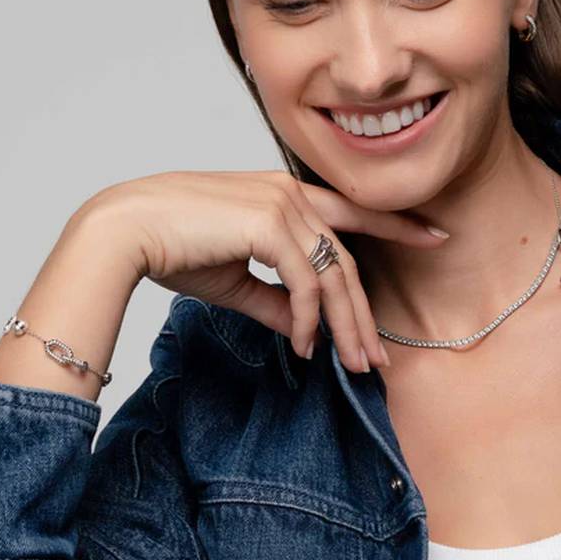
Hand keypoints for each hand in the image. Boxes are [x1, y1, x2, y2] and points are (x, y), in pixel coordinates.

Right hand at [78, 171, 447, 371]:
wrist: (124, 232)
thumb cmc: (173, 247)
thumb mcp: (237, 279)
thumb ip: (276, 299)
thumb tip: (306, 330)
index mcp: (286, 195)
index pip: (354, 212)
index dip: (398, 225)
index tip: (436, 235)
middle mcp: (291, 193)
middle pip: (349, 261)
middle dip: (366, 314)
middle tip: (379, 357)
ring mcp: (283, 204)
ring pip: (335, 276)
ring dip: (346, 327)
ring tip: (356, 366)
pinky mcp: (270, 222)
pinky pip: (306, 284)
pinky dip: (308, 321)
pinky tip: (303, 347)